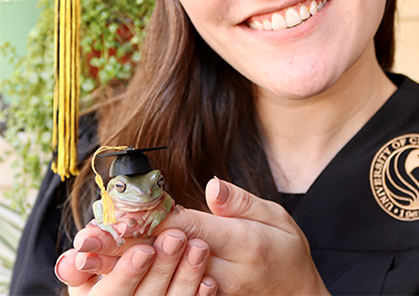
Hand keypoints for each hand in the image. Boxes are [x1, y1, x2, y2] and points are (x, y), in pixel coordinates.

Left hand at [67, 179, 327, 295]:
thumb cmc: (285, 251)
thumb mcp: (276, 217)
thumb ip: (242, 202)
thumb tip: (213, 184)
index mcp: (241, 242)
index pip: (187, 227)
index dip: (149, 220)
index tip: (114, 214)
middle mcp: (222, 272)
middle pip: (165, 257)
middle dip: (122, 250)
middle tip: (85, 243)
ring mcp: (213, 294)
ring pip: (160, 283)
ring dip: (121, 272)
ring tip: (84, 264)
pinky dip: (139, 290)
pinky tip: (111, 284)